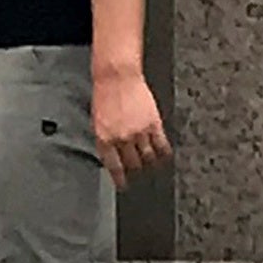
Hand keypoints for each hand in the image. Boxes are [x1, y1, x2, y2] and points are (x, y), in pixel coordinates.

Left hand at [89, 65, 169, 181]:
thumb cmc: (104, 94)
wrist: (116, 77)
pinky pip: (161, 144)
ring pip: (148, 157)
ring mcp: (139, 132)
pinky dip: (164, 153)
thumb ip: (105, 139)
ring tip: (153, 167)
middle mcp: (121, 139)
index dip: (120, 179)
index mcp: (104, 140)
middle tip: (140, 173)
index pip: (114, 167)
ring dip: (150, 164)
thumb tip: (112, 153)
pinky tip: (165, 156)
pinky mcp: (153, 124)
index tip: (124, 185)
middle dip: (136, 171)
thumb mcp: (97, 121)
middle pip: (133, 163)